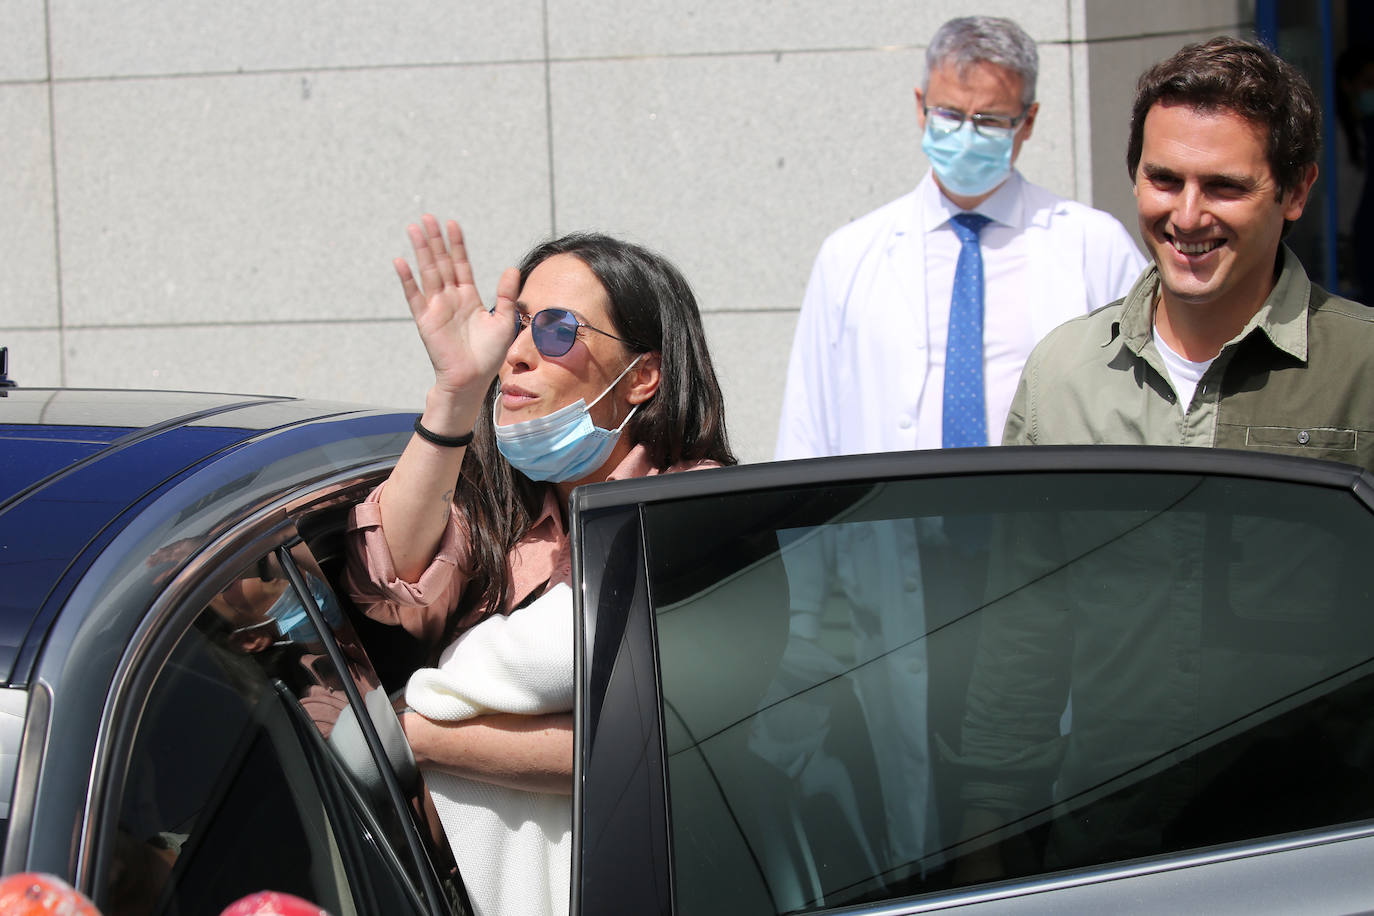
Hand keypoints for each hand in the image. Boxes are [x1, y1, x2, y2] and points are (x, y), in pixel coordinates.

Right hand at [395, 215, 520, 398]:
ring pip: (428, 273)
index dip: (457, 245)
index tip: (452, 224)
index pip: (461, 264)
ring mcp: (436, 308)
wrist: (472, 380)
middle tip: (427, 217)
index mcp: (469, 297)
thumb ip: (506, 295)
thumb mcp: (505, 321)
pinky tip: (401, 262)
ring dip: (420, 251)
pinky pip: (414, 296)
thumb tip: (511, 269)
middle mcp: (451, 298)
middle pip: (442, 263)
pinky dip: (407, 280)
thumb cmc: (489, 355)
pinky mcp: (426, 321)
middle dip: (435, 240)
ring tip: (414, 228)